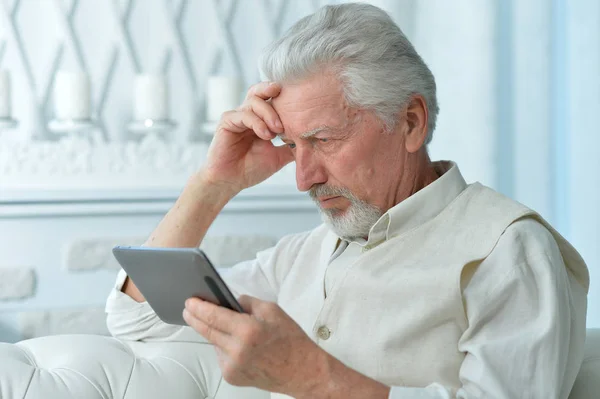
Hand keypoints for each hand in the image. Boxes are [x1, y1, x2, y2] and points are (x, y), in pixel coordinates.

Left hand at [183, 295, 324, 395]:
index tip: (189, 301)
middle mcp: (237, 350)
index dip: (199, 307)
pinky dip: (225, 347)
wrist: (301, 371)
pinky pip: (221, 356)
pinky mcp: (232, 377)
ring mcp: (232, 366)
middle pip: (207, 331)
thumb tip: (229, 302)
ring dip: (215, 333)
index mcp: (248, 330)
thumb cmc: (291, 340)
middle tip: (188, 309)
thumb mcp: (272, 311)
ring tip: (225, 327)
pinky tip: (239, 346)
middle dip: (195, 318)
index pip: (214, 316)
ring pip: (214, 343)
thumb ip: (247, 303)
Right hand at [200, 82, 293, 193]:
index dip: (283, 97)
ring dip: (269, 114)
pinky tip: (265, 135)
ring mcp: (237, 116)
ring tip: (277, 130)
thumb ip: (292, 147)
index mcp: (260, 119)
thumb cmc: (250, 169)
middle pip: (260, 91)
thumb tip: (314, 143)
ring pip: (254, 101)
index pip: (271, 99)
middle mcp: (248, 114)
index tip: (300, 100)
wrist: (230, 182)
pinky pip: (243, 114)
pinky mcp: (227, 121)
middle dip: (272, 89)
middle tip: (286, 96)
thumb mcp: (278, 156)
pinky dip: (257, 123)